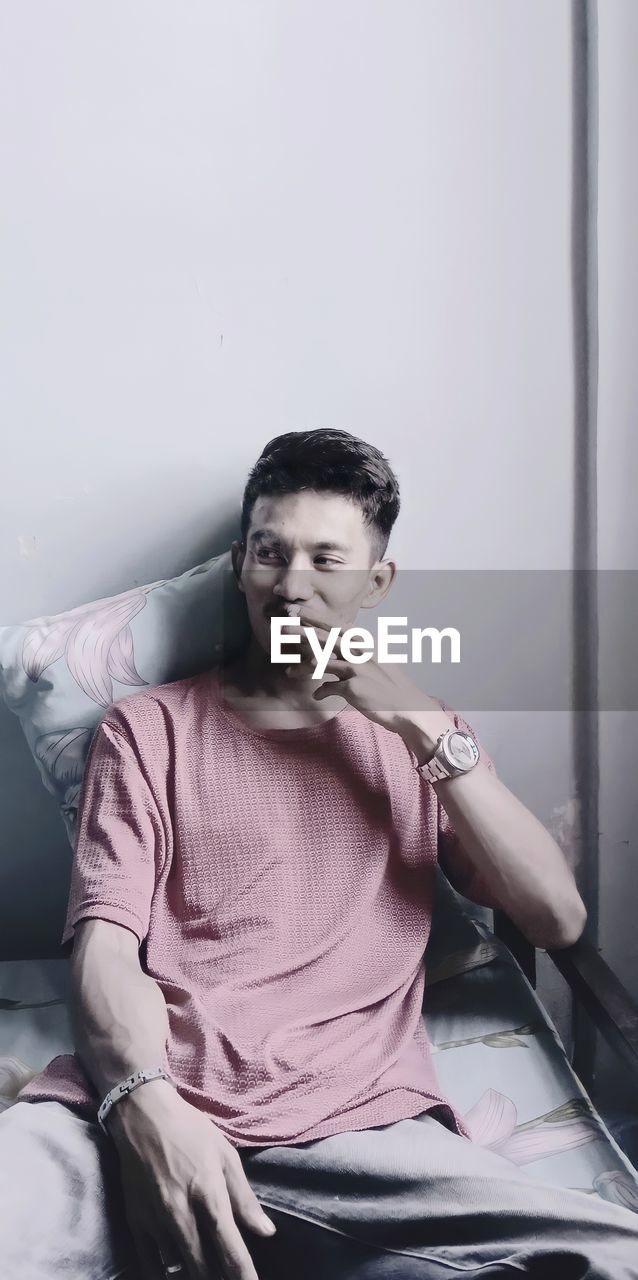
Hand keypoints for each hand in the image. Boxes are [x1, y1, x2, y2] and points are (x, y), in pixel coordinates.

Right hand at [108, 1081, 275, 1279]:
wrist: (142, 1115)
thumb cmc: (190, 1130)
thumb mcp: (226, 1155)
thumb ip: (245, 1198)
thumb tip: (266, 1232)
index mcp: (209, 1194)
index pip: (230, 1250)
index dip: (243, 1276)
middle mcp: (181, 1213)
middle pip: (203, 1268)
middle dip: (219, 1279)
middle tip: (229, 1278)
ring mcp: (155, 1221)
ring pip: (178, 1269)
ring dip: (195, 1274)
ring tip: (208, 1271)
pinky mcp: (135, 1223)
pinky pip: (149, 1265)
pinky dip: (165, 1274)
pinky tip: (177, 1272)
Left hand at [286, 613, 453, 745]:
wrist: (410, 708)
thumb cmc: (392, 688)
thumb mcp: (377, 664)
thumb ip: (358, 655)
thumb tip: (339, 654)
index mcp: (366, 644)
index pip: (337, 625)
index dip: (315, 618)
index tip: (296, 610)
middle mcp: (361, 652)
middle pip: (326, 638)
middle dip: (302, 632)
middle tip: (282, 628)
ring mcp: (358, 668)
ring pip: (324, 662)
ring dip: (304, 667)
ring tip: (288, 672)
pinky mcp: (354, 687)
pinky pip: (330, 688)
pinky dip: (322, 692)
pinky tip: (316, 697)